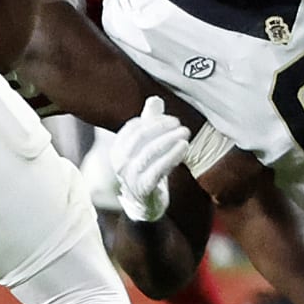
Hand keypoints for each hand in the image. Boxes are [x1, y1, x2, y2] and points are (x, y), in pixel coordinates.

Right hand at [108, 96, 189, 221]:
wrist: (144, 204)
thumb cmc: (146, 169)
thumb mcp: (146, 145)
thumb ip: (150, 122)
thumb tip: (155, 99)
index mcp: (118, 148)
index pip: (133, 127)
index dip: (153, 120)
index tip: (172, 119)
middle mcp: (120, 162)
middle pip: (140, 138)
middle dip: (161, 127)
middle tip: (180, 124)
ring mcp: (130, 177)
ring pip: (149, 153)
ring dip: (169, 140)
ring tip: (185, 133)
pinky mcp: (143, 189)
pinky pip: (157, 170)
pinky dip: (171, 156)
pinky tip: (183, 148)